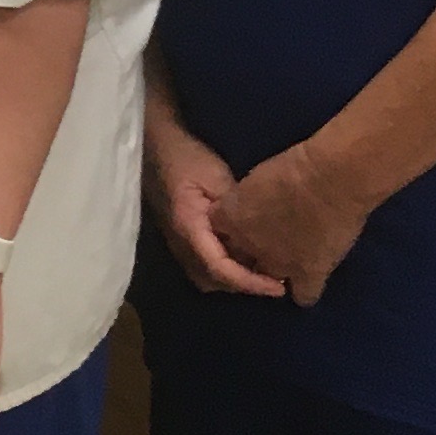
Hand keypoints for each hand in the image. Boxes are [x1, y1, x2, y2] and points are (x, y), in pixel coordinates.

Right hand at [150, 122, 283, 297]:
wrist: (156, 146)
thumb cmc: (187, 158)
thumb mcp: (217, 178)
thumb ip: (235, 209)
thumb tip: (258, 237)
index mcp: (188, 229)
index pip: (220, 269)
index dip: (249, 282)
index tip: (279, 287)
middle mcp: (180, 243)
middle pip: (212, 281)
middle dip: (242, 286)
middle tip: (276, 281)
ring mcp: (178, 242)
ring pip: (205, 276)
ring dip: (232, 280)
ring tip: (262, 271)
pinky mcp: (182, 237)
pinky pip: (203, 264)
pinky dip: (225, 269)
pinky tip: (245, 257)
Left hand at [215, 145, 366, 305]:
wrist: (331, 179)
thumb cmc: (296, 166)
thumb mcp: (257, 178)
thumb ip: (248, 199)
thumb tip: (257, 206)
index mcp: (231, 217)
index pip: (218, 235)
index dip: (231, 233)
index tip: (243, 228)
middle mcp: (249, 245)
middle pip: (241, 262)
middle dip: (251, 258)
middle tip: (270, 247)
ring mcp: (278, 263)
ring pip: (268, 283)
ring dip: (276, 276)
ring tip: (291, 265)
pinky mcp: (309, 273)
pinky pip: (304, 296)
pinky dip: (307, 290)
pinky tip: (312, 281)